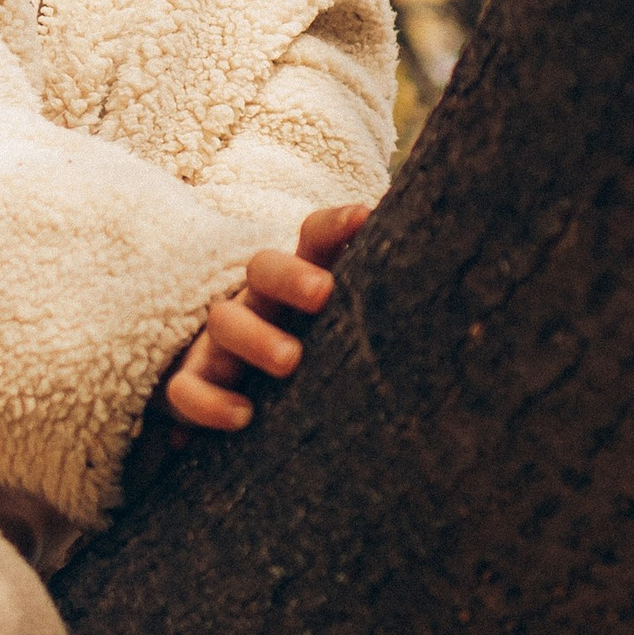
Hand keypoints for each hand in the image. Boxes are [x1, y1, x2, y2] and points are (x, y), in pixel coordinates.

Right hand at [162, 202, 371, 437]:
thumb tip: (448, 272)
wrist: (238, 399)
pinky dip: (208, 401)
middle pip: (262, 268)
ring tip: (292, 361)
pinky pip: (185, 389)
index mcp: (296, 281)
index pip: (312, 239)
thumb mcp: (345, 326)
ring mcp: (218, 343)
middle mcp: (255, 302)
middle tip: (323, 293)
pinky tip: (243, 418)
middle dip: (290, 276)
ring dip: (255, 339)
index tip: (366, 217)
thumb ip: (385, 302)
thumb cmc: (312, 357)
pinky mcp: (192, 384)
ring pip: (224, 324)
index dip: (334, 225)